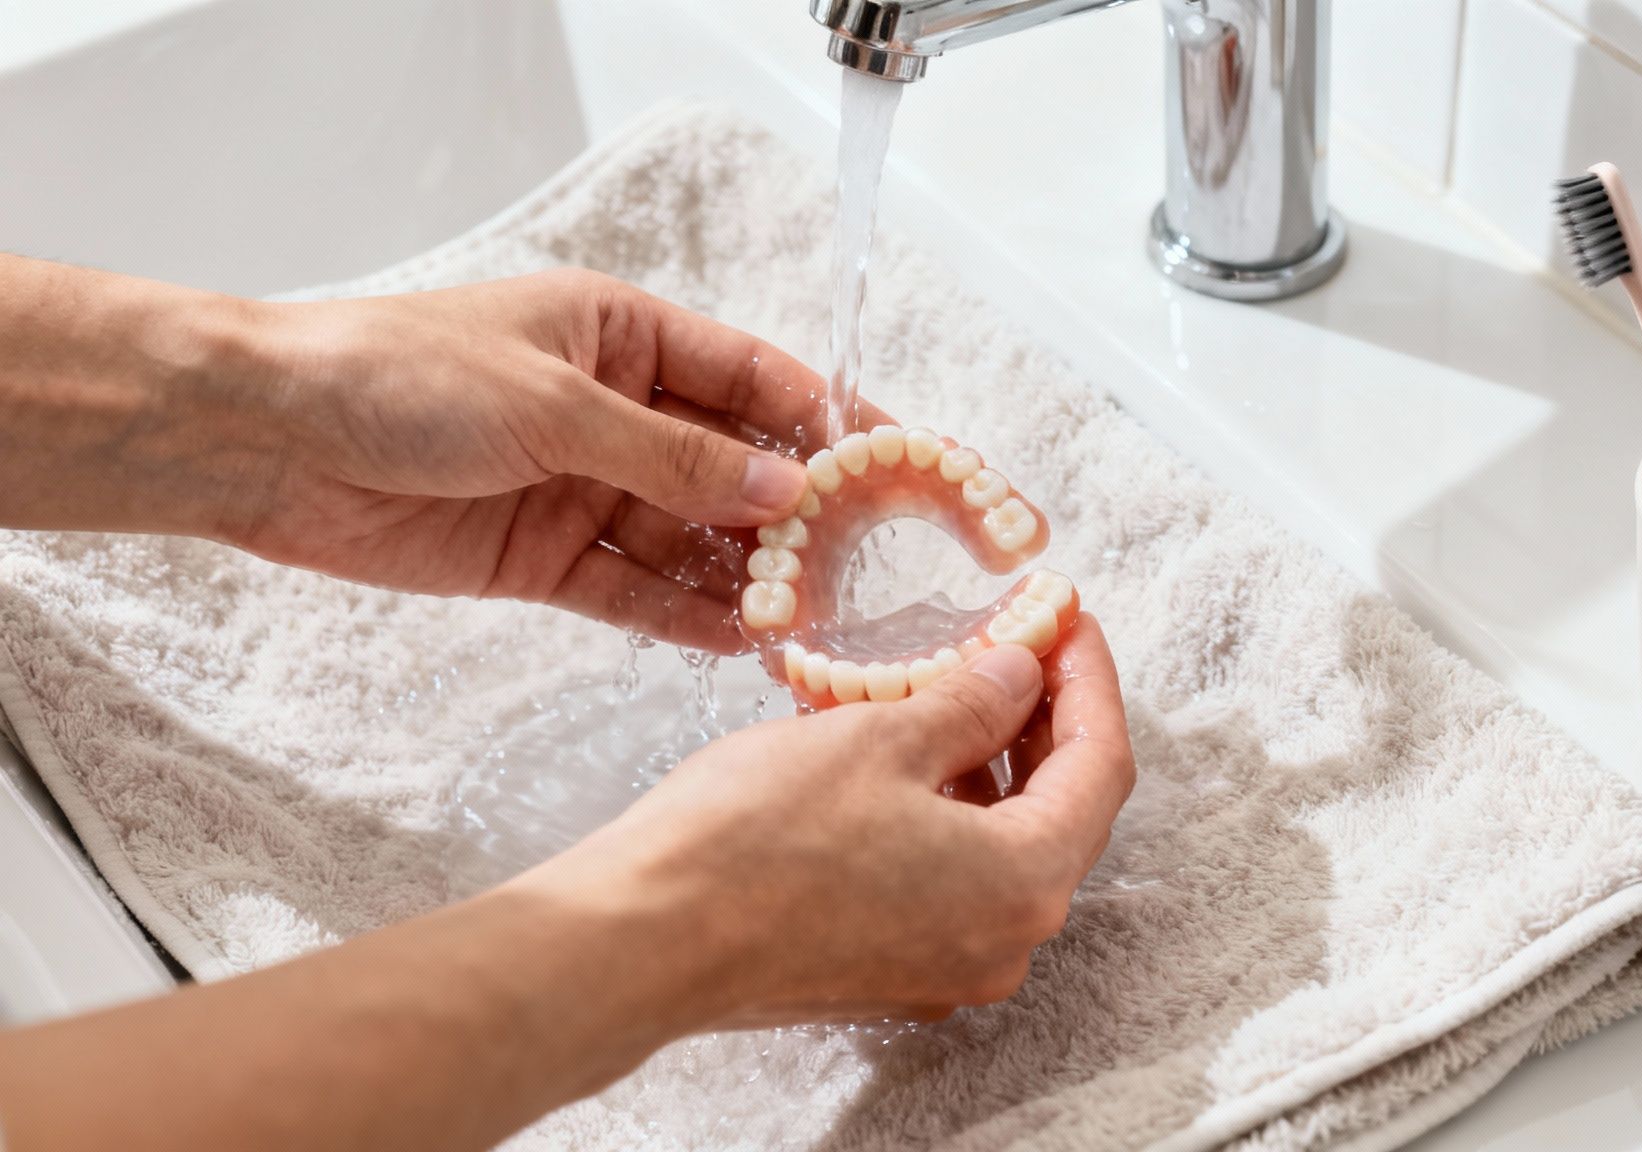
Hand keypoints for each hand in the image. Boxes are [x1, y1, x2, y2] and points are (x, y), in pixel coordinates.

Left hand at [226, 269, 829, 650]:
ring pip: (692, 538)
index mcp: (623, 336)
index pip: (753, 378)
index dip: (828, 419)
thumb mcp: (554, 404)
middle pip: (733, 467)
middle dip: (798, 515)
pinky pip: (636, 591)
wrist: (266, 442)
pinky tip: (741, 643)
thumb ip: (672, 454)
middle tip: (871, 566)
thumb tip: (783, 488)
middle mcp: (615, 412)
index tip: (899, 462)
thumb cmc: (398, 377)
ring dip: (748, 577)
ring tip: (816, 620)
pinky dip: (684, 617)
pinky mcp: (546, 558)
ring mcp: (584, 488)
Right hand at [523, 614, 1135, 1027]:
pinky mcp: (887, 972)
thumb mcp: (880, 738)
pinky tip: (901, 753)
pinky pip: (947, 880)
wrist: (644, 940)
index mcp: (1024, 883)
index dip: (1089, 679)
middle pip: (1060, 812)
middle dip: (1043, 721)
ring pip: (1000, 847)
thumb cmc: (756, 840)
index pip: (1101, 766)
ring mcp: (944, 968)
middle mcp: (1002, 943)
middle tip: (1017, 644)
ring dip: (988, 764)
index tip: (1067, 619)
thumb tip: (1018, 673)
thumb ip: (972, 703)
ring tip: (949, 685)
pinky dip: (943, 811)